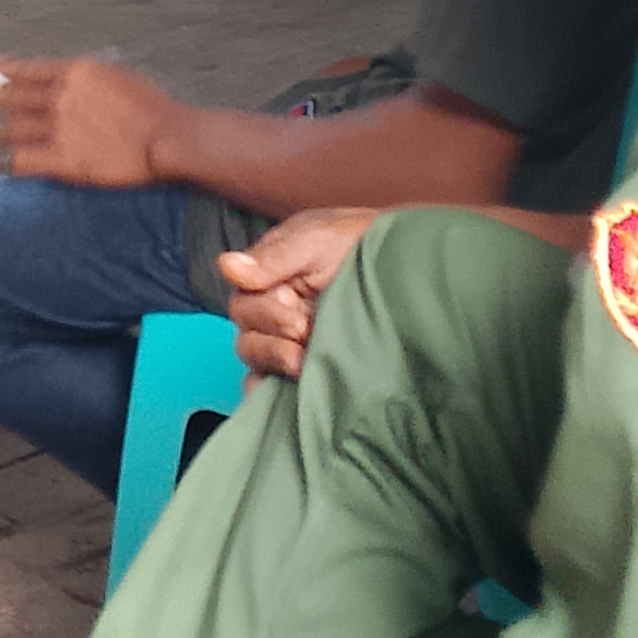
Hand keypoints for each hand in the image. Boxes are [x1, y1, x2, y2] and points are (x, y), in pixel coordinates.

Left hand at [0, 55, 177, 189]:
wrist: (167, 137)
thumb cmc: (154, 110)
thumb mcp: (119, 76)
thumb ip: (89, 79)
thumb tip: (73, 80)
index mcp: (75, 73)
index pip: (28, 69)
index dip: (4, 70)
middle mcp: (61, 98)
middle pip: (12, 95)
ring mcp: (60, 129)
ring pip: (16, 129)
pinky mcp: (64, 159)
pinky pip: (28, 159)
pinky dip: (16, 161)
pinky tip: (9, 164)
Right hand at [223, 207, 374, 379]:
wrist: (411, 269)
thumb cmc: (364, 244)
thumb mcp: (319, 240)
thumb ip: (274, 257)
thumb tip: (227, 266)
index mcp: (270, 279)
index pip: (244, 304)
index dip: (265, 314)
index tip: (296, 313)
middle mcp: (275, 311)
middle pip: (246, 336)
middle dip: (273, 339)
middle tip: (307, 331)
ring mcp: (290, 341)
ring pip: (256, 361)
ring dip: (275, 362)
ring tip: (304, 362)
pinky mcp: (307, 366)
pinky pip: (271, 384)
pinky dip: (266, 393)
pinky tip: (284, 396)